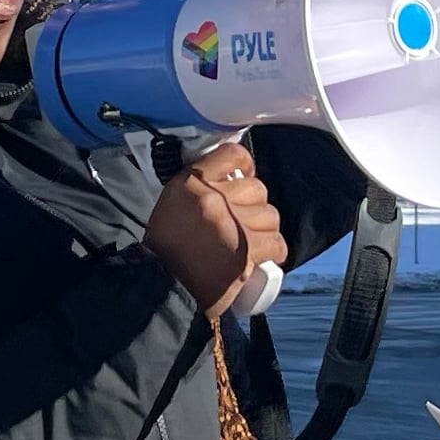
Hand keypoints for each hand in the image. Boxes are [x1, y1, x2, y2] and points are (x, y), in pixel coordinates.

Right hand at [142, 139, 286, 315]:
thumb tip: (230, 180)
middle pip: (257, 188)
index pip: (232, 154)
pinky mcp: (247, 251)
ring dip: (265, 229)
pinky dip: (275, 251)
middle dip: (255, 205)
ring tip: (253, 241)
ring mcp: (232, 224)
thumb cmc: (167, 249)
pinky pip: (277, 243)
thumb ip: (198, 188)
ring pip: (270, 215)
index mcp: (191, 182)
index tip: (247, 175)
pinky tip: (266, 256)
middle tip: (245, 222)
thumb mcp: (172, 204)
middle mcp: (213, 198)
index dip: (246, 164)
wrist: (162, 285)